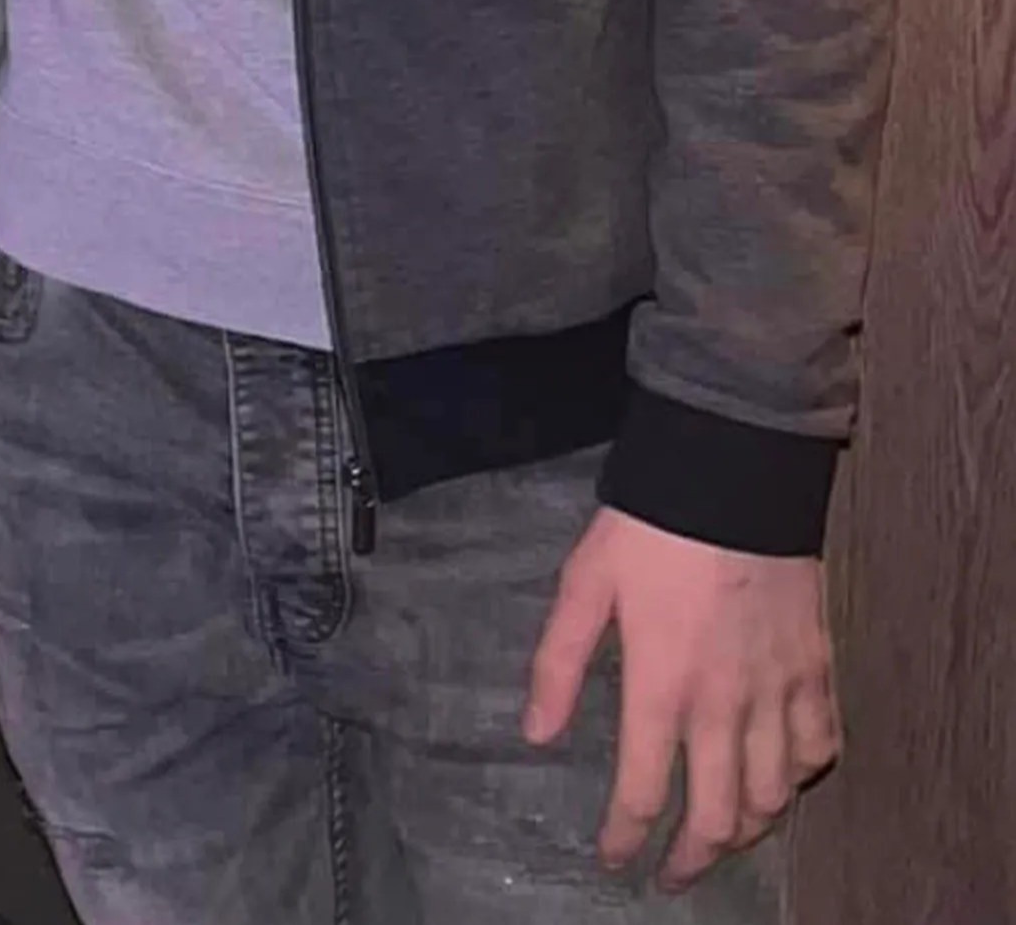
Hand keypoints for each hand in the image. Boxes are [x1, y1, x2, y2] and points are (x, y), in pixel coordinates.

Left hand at [524, 506, 838, 891]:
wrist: (730, 479)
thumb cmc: (647, 530)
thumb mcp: (583, 586)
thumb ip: (556, 664)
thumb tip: (535, 735)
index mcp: (662, 686)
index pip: (645, 789)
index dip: (625, 835)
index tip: (612, 858)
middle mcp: (726, 705)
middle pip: (717, 814)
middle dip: (693, 858)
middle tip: (672, 876)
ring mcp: (779, 691)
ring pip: (774, 795)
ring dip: (746, 830)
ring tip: (720, 840)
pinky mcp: (816, 670)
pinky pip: (819, 748)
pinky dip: (802, 778)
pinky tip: (780, 782)